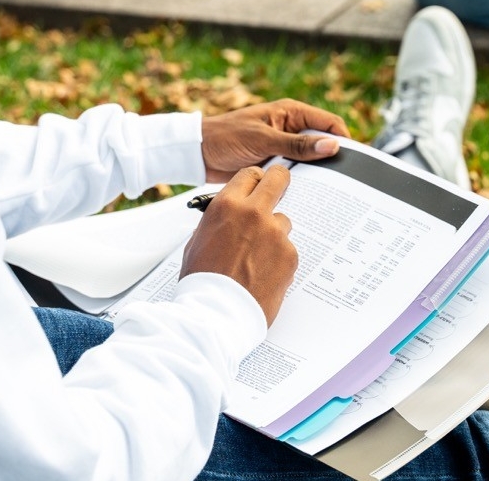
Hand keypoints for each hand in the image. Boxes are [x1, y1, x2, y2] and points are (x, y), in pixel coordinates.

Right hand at [180, 165, 297, 325]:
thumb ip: (220, 221)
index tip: (260, 183)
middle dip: (280, 181)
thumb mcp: (198, 240)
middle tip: (281, 186)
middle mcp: (254, 213)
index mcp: (226, 205)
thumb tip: (230, 216)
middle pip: (278, 180)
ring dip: (274, 234)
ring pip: (283, 222)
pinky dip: (279, 260)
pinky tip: (263, 275)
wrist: (215, 314)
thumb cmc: (202, 281)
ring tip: (256, 259)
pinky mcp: (290, 255)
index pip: (250, 175)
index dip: (256, 179)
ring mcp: (275, 233)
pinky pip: (287, 249)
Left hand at [200, 99, 348, 182]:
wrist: (197, 154)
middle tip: (344, 181)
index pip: (330, 123)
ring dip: (316, 173)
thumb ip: (297, 145)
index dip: (343, 139)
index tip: (353, 161)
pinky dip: (302, 181)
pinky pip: (295, 172)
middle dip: (332, 159)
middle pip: (323, 143)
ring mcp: (283, 148)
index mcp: (291, 113)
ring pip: (310, 160)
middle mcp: (291, 129)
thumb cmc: (226, 138)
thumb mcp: (264, 140)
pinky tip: (306, 195)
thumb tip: (332, 145)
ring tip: (328, 191)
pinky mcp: (275, 164)